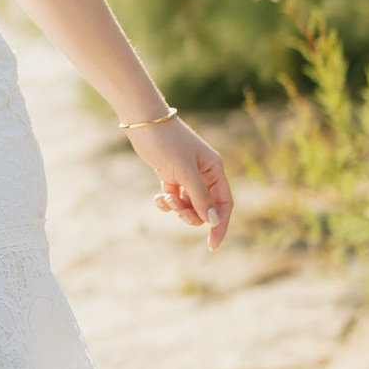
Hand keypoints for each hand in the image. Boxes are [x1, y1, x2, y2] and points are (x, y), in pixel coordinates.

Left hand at [130, 116, 232, 251]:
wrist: (144, 123)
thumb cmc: (168, 143)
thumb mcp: (185, 172)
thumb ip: (200, 197)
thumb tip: (214, 221)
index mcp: (215, 170)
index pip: (224, 203)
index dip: (220, 225)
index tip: (212, 245)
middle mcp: (204, 174)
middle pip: (206, 208)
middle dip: (192, 214)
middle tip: (177, 210)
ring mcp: (187, 176)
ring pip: (189, 205)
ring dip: (177, 208)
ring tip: (165, 198)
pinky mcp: (171, 176)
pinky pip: (174, 199)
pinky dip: (167, 203)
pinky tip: (158, 198)